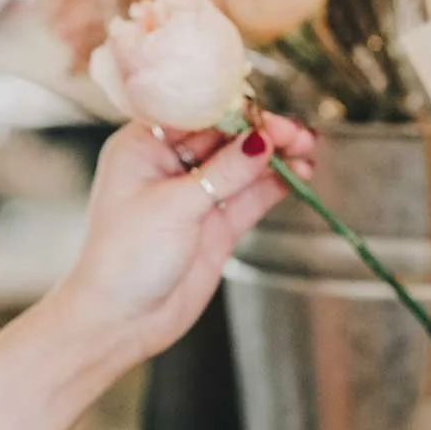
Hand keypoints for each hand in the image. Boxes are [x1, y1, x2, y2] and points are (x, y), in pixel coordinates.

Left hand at [63, 114, 317, 365]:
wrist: (121, 320)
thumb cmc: (126, 257)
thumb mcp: (174, 206)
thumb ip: (224, 173)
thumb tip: (262, 142)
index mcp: (143, 146)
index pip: (197, 113)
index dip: (236, 110)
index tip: (268, 114)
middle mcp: (169, 166)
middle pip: (226, 137)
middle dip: (263, 133)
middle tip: (298, 133)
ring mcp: (195, 197)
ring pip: (243, 167)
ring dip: (275, 158)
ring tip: (308, 150)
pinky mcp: (215, 227)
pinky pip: (250, 198)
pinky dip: (274, 186)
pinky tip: (299, 175)